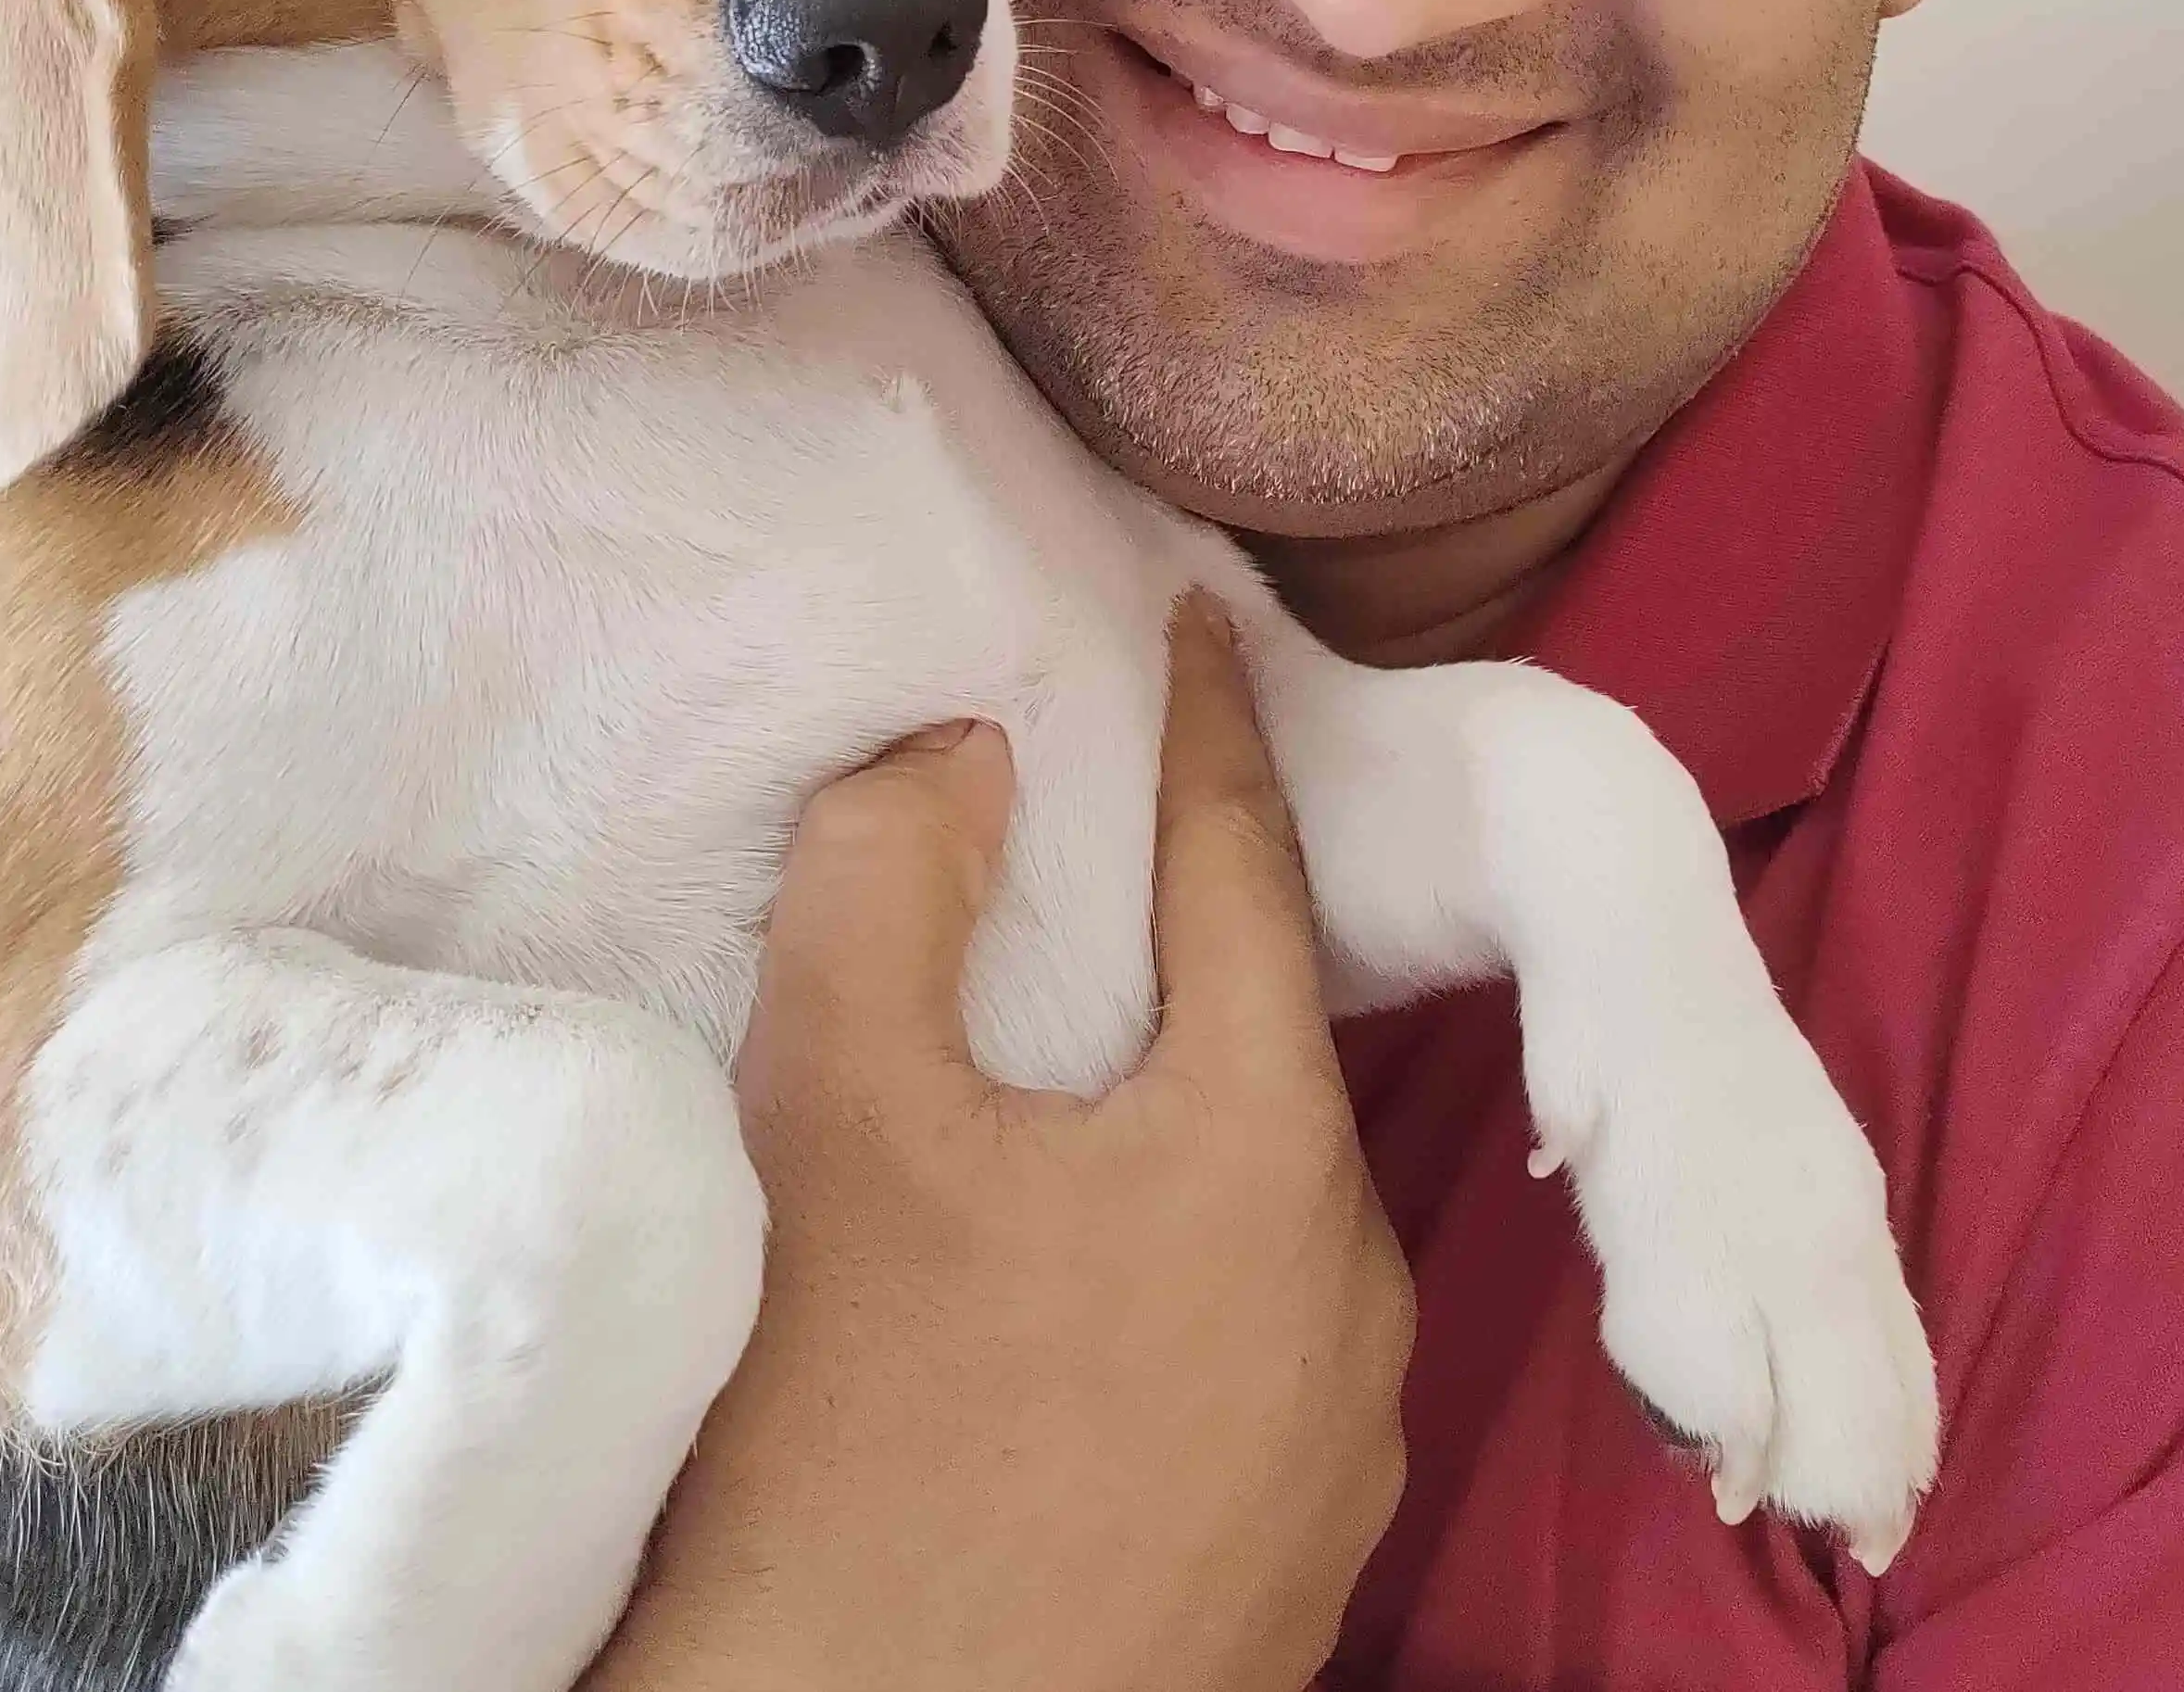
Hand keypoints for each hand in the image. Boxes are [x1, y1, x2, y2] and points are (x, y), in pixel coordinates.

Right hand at [585, 601, 1414, 1691]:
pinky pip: (1245, 1348)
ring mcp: (1339, 1449)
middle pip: (1258, 1051)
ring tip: (1050, 1108)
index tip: (1199, 619)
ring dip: (1166, 1135)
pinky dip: (1171, 1278)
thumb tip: (964, 752)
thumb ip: (890, 889)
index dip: (1211, 726)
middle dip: (1175, 955)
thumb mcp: (834, 1126)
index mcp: (1267, 1153)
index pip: (1247, 869)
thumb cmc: (845, 1459)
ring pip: (1255, 1210)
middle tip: (1081, 880)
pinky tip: (1064, 1309)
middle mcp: (1350, 1291)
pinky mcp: (1295, 1564)